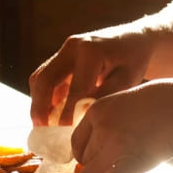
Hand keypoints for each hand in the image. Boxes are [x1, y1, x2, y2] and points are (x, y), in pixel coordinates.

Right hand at [29, 32, 152, 126]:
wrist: (134, 39)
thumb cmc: (134, 60)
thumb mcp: (127, 79)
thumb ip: (105, 95)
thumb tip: (81, 113)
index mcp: (91, 51)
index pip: (74, 88)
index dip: (67, 112)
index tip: (64, 132)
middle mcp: (72, 47)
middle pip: (45, 78)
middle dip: (40, 106)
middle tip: (41, 129)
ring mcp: (64, 50)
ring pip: (40, 77)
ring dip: (38, 101)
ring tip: (42, 125)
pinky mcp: (61, 57)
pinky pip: (46, 76)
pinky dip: (45, 96)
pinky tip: (50, 114)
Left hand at [72, 80, 172, 172]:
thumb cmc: (159, 104)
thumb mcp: (122, 103)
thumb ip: (107, 122)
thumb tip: (95, 148)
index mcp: (97, 111)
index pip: (76, 142)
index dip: (83, 155)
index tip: (91, 160)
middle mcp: (101, 128)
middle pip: (84, 159)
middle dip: (94, 166)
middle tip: (109, 169)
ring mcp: (115, 145)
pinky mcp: (130, 162)